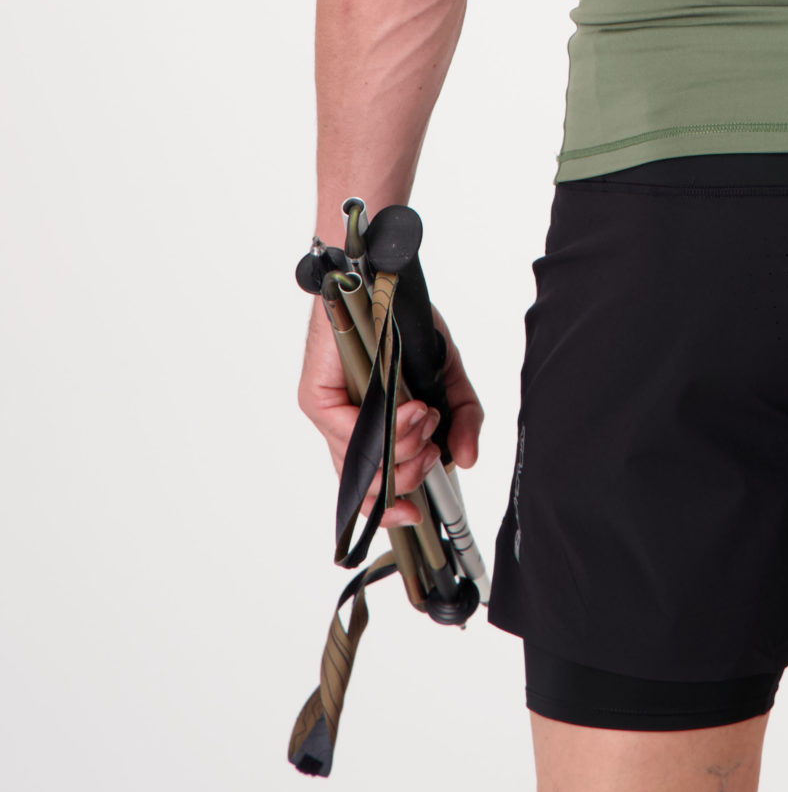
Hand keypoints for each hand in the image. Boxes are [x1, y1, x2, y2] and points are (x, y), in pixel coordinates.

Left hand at [298, 302, 484, 528]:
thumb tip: (466, 460)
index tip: (417, 514)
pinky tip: (410, 411)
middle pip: (366, 485)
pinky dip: (385, 429)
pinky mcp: (317, 397)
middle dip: (408, 475)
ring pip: (360, 463)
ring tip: (426, 418)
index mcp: (372, 428)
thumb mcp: (446, 377)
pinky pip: (348, 432)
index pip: (372, 487)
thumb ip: (462, 419)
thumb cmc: (406, 323)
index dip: (390, 509)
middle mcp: (347, 426)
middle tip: (433, 444)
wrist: (380, 277)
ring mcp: (330, 413)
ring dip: (401, 450)